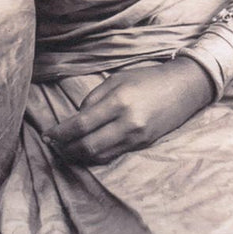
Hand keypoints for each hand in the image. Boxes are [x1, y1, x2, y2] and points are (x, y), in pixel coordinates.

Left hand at [43, 57, 214, 164]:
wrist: (184, 88)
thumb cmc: (148, 78)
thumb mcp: (118, 79)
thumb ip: (95, 98)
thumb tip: (76, 117)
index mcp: (119, 100)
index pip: (82, 123)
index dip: (61, 132)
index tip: (47, 135)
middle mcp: (128, 122)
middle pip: (88, 144)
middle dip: (67, 148)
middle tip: (54, 145)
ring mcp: (137, 136)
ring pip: (100, 154)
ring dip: (79, 155)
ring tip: (66, 150)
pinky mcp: (143, 144)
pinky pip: (113, 154)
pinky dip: (96, 156)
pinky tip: (86, 151)